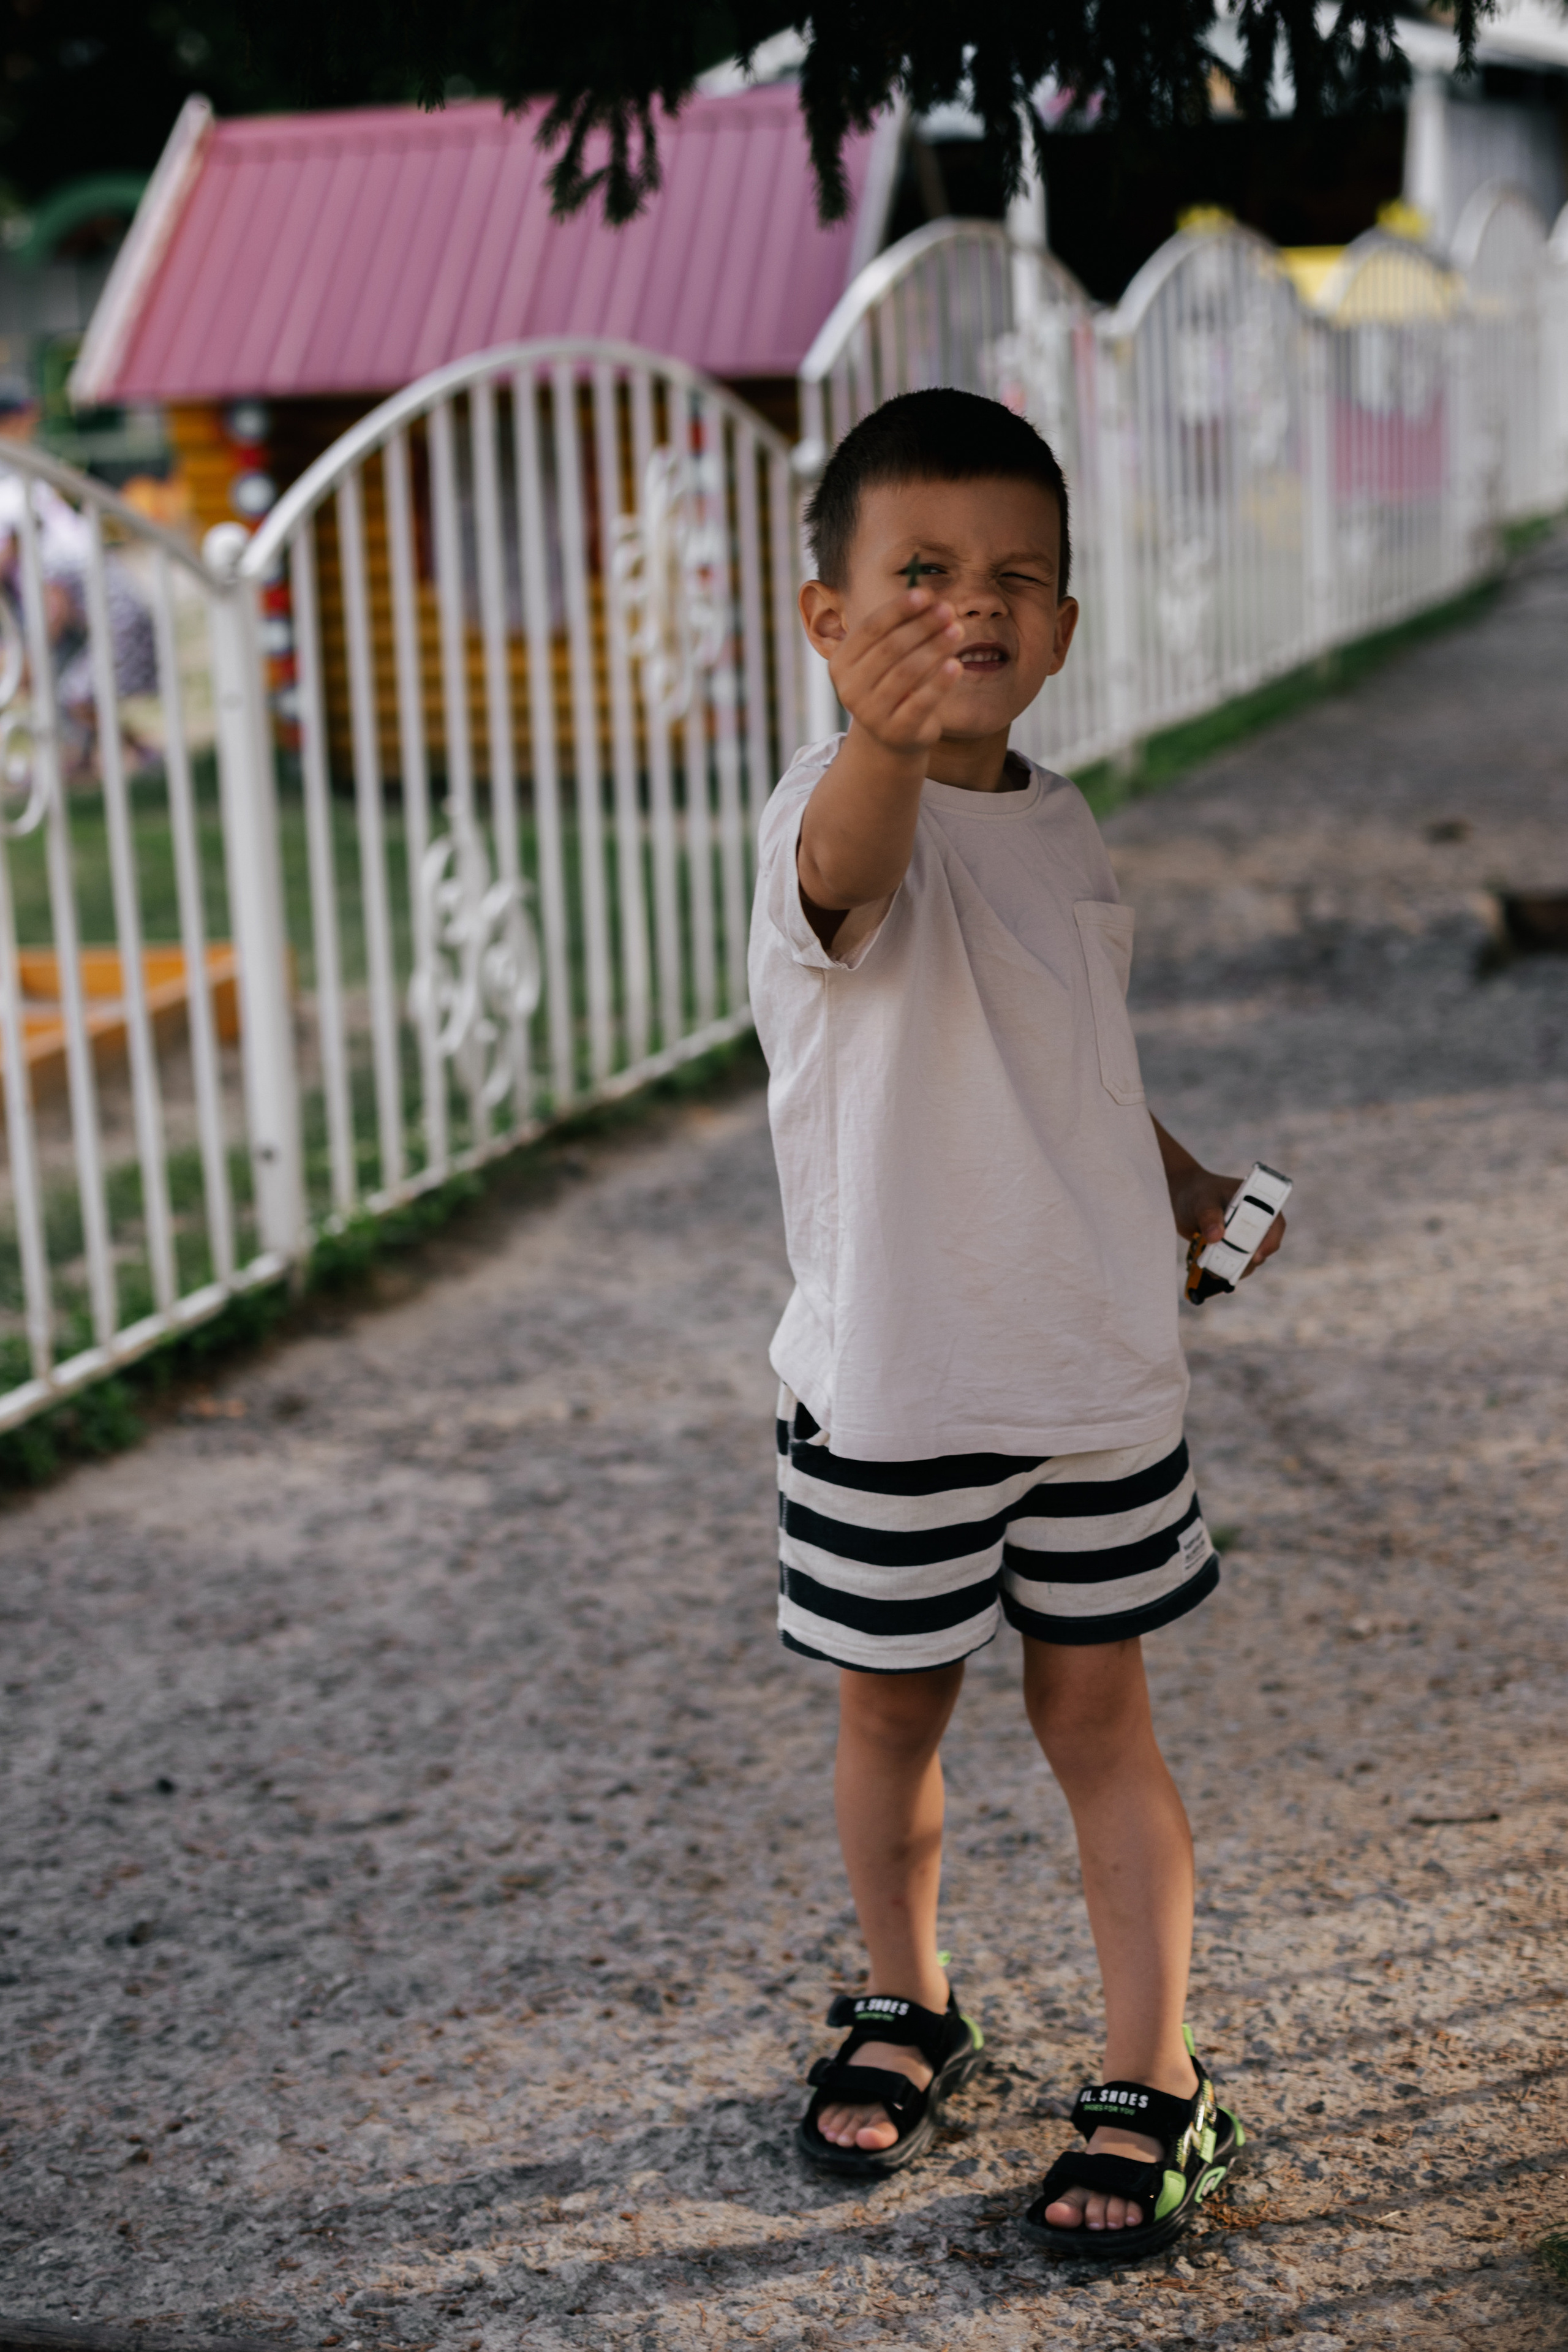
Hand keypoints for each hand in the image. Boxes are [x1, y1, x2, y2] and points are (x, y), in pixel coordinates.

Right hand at [829, 586, 963, 755]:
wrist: (891, 737)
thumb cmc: (891, 685)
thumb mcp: (886, 658)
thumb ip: (900, 629)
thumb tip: (929, 599)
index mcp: (841, 663)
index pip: (870, 628)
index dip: (898, 609)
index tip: (926, 594)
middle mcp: (850, 689)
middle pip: (890, 648)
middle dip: (922, 625)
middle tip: (948, 610)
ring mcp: (871, 714)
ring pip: (906, 672)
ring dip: (935, 647)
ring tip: (957, 630)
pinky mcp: (896, 732)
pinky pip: (921, 702)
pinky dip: (940, 682)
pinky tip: (956, 665)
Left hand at [1169, 1164, 1284, 1277]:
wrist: (1184, 1198)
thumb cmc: (1199, 1193)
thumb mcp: (1202, 1200)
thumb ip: (1209, 1215)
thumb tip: (1216, 1236)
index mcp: (1258, 1203)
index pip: (1275, 1223)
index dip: (1271, 1241)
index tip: (1257, 1255)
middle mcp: (1256, 1221)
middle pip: (1264, 1246)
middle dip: (1250, 1260)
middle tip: (1233, 1268)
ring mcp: (1245, 1235)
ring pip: (1251, 1259)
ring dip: (1237, 1268)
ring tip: (1215, 1271)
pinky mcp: (1233, 1247)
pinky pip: (1237, 1263)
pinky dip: (1226, 1269)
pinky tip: (1212, 1271)